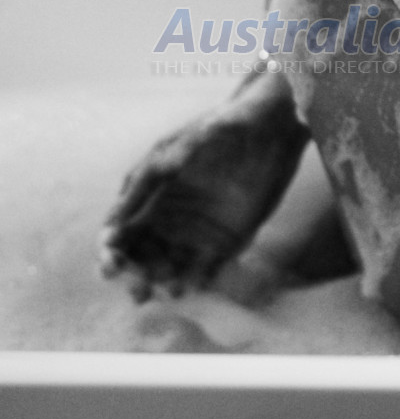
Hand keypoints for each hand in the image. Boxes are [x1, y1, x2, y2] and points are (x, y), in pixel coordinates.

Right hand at [99, 82, 308, 301]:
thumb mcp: (180, 147)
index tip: (110, 265)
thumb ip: (149, 178)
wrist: (271, 128)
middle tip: (138, 290)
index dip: (111, 252)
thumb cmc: (221, 128)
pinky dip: (198, 281)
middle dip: (135, 276)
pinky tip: (193, 286)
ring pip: (171, 268)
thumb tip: (115, 217)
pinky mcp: (228, 241)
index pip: (121, 232)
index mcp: (151, 196)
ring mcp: (198, 232)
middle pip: (142, 258)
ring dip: (164, 283)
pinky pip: (207, 269)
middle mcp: (171, 218)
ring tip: (167, 290)